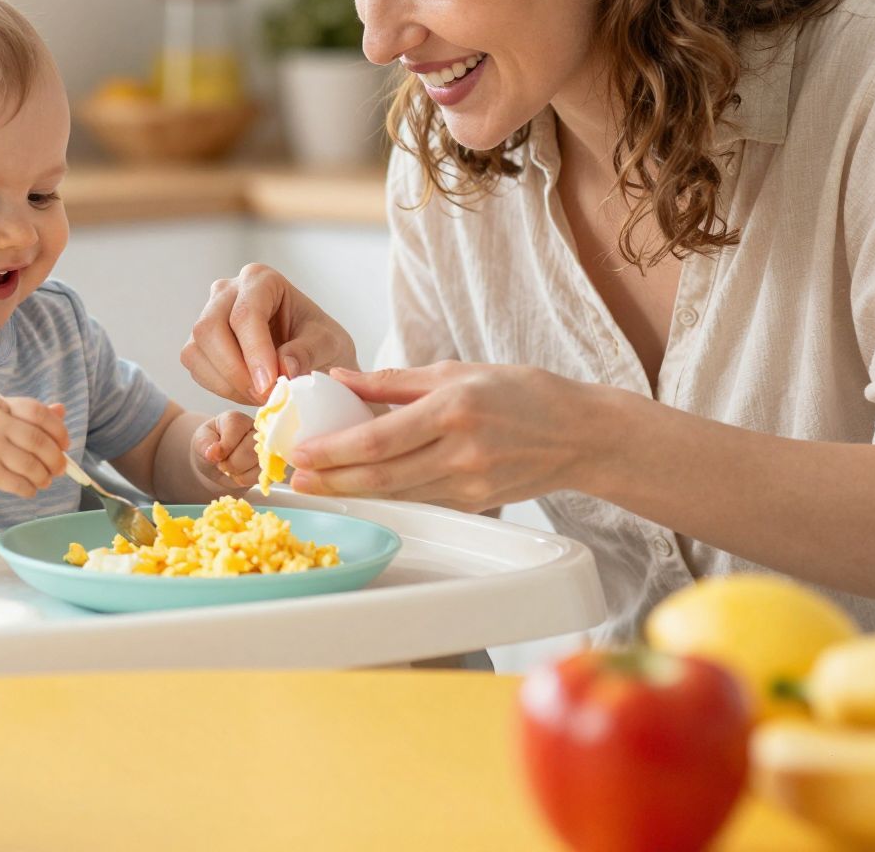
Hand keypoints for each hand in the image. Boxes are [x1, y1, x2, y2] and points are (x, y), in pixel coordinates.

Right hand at [0, 396, 69, 498]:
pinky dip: (30, 489)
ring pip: (32, 466)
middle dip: (56, 458)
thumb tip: (62, 410)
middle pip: (39, 442)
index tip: (64, 443)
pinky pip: (19, 484)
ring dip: (44, 477)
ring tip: (44, 480)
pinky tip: (30, 488)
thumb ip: (29, 414)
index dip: (58, 429)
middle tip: (60, 468)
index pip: (38, 412)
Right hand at [182, 263, 358, 404]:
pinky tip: (248, 392)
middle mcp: (227, 291)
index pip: (246, 314)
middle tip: (265, 396)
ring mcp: (208, 315)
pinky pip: (196, 368)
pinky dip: (220, 388)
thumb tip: (284, 367)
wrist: (311, 354)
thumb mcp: (330, 345)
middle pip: (210, 328)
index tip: (269, 384)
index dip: (254, 351)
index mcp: (261, 279)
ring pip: (197, 350)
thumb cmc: (320, 342)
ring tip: (261, 396)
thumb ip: (309, 352)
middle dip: (235, 370)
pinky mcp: (200, 343)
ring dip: (227, 382)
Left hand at [190, 411, 261, 493]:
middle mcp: (256, 430)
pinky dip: (246, 480)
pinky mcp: (271, 464)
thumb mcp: (200, 441)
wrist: (216, 463)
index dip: (224, 447)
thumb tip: (214, 453)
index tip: (214, 455)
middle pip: (250, 449)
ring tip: (231, 468)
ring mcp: (267, 447)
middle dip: (231, 464)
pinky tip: (240, 474)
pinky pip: (262, 476)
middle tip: (222, 464)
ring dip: (239, 473)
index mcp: (237, 420)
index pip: (236, 429)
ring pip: (259, 464)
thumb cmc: (209, 447)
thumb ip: (205, 444)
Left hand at [287, 362, 635, 511]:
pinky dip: (386, 495)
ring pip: (396, 494)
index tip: (299, 453)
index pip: (378, 440)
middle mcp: (460, 451)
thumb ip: (394, 381)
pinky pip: (419, 499)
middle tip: (293, 478)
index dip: (333, 451)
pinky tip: (359, 488)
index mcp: (453, 410)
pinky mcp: (474, 503)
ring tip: (315, 484)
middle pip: (379, 477)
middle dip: (330, 480)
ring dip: (351, 492)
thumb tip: (339, 377)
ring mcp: (469, 483)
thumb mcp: (458, 371)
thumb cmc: (522, 393)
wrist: (581, 435)